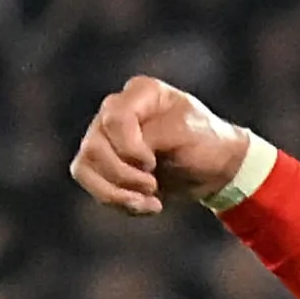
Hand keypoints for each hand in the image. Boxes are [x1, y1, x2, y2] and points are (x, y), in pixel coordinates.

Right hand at [69, 76, 257, 217]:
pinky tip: (144, 205)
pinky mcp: (102, 161)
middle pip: (94, 146)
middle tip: (153, 185)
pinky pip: (90, 181)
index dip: (128, 148)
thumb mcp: (186, 134)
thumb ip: (152, 138)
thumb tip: (124, 156)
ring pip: (85, 165)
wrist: (214, 169)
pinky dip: (116, 199)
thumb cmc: (205, 143)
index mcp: (140, 93)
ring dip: (117, 192)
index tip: (152, 164)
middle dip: (123, 175)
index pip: (114, 119)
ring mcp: (105, 135)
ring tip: (151, 201)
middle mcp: (115, 109)